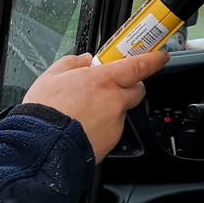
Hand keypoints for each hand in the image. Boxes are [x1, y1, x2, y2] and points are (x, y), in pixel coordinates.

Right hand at [23, 51, 169, 161]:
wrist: (43, 145)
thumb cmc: (46, 111)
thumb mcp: (51, 76)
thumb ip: (71, 63)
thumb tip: (84, 59)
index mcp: (103, 80)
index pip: (139, 65)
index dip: (153, 59)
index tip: (160, 56)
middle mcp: (114, 100)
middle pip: (137, 90)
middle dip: (129, 87)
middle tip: (110, 88)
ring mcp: (115, 122)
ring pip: (121, 111)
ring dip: (111, 109)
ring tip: (86, 114)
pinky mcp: (111, 140)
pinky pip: (112, 129)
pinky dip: (102, 127)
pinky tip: (83, 128)